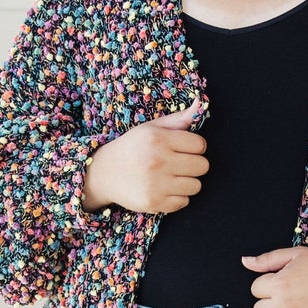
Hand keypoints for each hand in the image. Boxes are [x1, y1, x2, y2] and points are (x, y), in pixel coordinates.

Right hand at [81, 98, 208, 214]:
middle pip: (202, 166)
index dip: (195, 147)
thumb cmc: (132, 148)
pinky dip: (178, 197)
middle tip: (180, 164)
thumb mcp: (151, 128)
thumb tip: (200, 103)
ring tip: (172, 177)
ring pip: (196, 186)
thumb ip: (178, 119)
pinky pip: (184, 202)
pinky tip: (165, 189)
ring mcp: (156, 184)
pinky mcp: (154, 203)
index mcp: (158, 139)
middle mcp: (157, 161)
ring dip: (187, 182)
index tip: (184, 149)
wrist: (104, 173)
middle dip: (194, 164)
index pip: (200, 144)